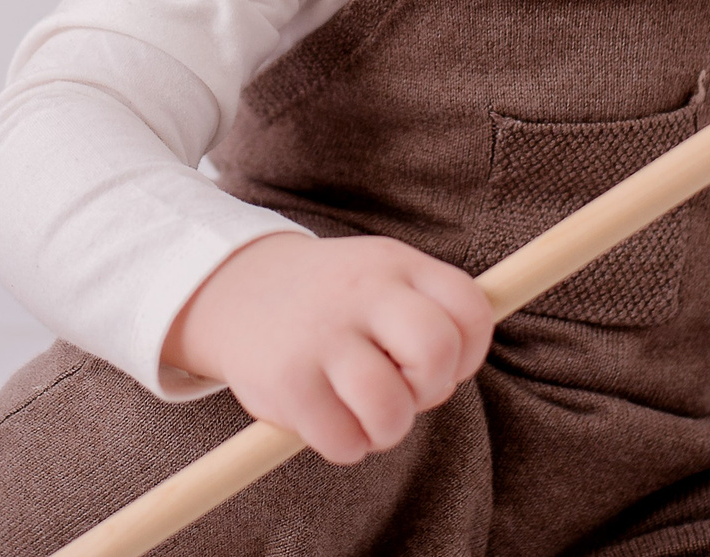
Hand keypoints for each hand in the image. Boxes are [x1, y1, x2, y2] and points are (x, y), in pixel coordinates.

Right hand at [160, 232, 494, 463]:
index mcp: (396, 264)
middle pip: (435, 351)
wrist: (238, 289)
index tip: (443, 363)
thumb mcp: (384, 276)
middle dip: (432, 387)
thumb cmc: (335, 300)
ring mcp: (321, 334)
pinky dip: (347, 445)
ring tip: (368, 415)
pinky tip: (331, 420)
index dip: (470, 352)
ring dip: (389, 428)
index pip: (470, 309)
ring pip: (389, 408)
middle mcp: (361, 292)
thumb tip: (462, 366)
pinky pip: (342, 440)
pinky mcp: (286, 380)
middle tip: (406, 389)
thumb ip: (432, 309)